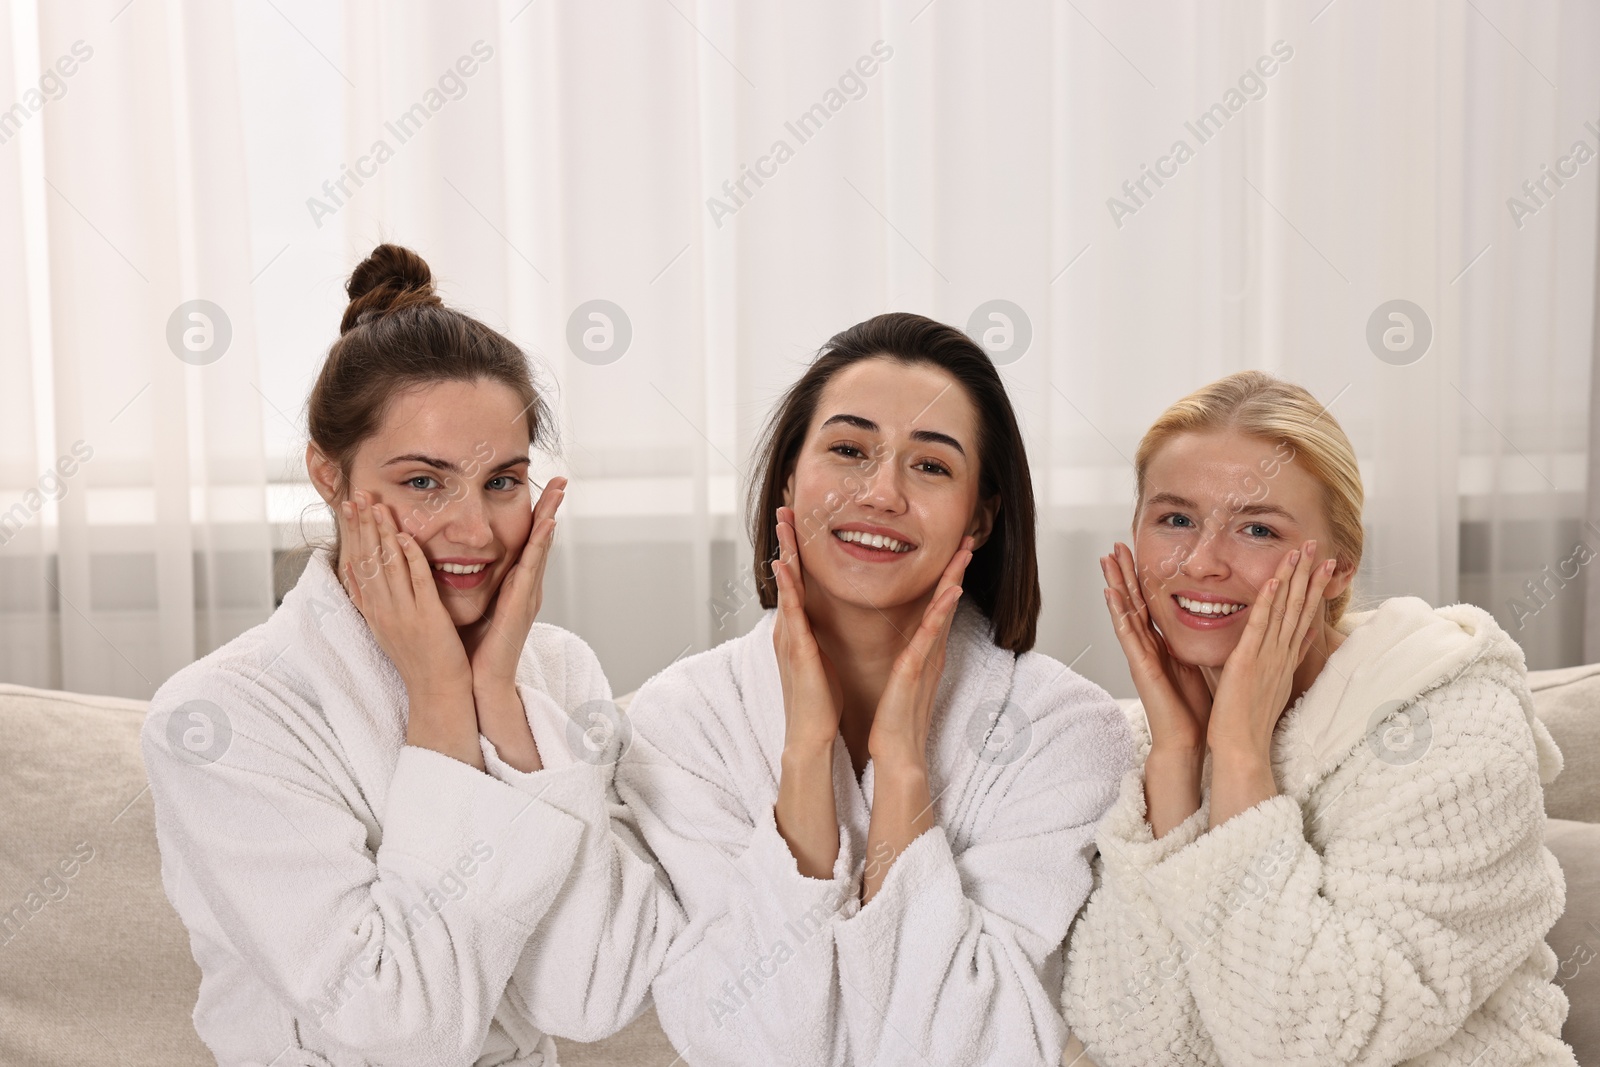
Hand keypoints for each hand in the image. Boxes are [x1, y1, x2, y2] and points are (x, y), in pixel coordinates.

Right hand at [340, 489, 470, 694]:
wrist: (437, 692)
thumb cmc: (419, 659)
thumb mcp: (388, 628)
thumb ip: (374, 599)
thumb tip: (356, 571)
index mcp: (374, 611)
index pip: (358, 564)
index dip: (353, 534)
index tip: (349, 507)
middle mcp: (383, 610)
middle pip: (367, 560)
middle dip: (361, 526)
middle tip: (357, 495)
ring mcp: (403, 613)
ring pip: (388, 566)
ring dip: (382, 533)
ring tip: (376, 505)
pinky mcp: (427, 617)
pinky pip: (416, 582)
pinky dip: (410, 558)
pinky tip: (405, 537)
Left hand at [459, 477, 566, 691]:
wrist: (478, 684)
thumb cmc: (470, 650)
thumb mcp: (468, 605)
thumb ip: (463, 583)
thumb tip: (446, 559)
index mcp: (513, 586)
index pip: (525, 542)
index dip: (534, 514)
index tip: (540, 487)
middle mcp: (525, 588)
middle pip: (540, 540)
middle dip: (550, 508)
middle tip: (561, 479)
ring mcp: (527, 596)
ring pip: (540, 548)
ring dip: (550, 518)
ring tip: (559, 492)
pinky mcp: (521, 605)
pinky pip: (532, 569)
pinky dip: (540, 546)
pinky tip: (546, 525)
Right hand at [771, 506, 843, 750]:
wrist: (811, 735)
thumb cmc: (821, 702)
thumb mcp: (821, 660)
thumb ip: (819, 638)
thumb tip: (824, 624)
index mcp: (797, 631)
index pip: (796, 583)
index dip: (796, 553)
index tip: (797, 525)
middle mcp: (789, 629)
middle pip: (786, 576)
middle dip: (786, 542)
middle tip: (784, 509)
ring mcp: (789, 638)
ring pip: (786, 586)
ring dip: (785, 553)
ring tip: (783, 525)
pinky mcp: (797, 650)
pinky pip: (791, 612)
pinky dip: (786, 587)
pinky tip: (783, 566)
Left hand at [866, 536, 972, 769]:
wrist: (897, 750)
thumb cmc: (896, 718)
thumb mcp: (903, 679)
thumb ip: (910, 659)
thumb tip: (911, 645)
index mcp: (925, 652)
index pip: (938, 607)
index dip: (947, 578)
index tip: (953, 552)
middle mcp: (931, 652)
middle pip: (947, 603)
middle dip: (957, 571)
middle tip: (966, 540)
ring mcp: (926, 659)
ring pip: (943, 613)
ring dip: (954, 581)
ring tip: (963, 554)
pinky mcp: (915, 669)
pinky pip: (929, 637)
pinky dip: (941, 614)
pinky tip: (950, 594)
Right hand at [1101, 542, 1212, 750]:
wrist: (1188, 740)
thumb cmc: (1195, 709)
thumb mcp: (1200, 665)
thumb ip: (1198, 643)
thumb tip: (1215, 623)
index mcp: (1163, 645)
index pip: (1149, 604)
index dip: (1142, 579)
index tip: (1138, 553)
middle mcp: (1148, 647)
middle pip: (1132, 602)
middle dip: (1124, 573)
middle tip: (1116, 545)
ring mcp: (1140, 655)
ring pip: (1125, 612)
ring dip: (1114, 585)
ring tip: (1106, 560)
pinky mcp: (1140, 666)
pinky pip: (1127, 635)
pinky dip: (1117, 613)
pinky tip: (1110, 594)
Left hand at [1206, 539, 1336, 760]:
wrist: (1242, 748)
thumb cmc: (1248, 722)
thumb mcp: (1270, 686)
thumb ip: (1281, 662)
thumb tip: (1297, 641)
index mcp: (1284, 659)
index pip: (1303, 617)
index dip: (1313, 590)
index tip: (1323, 567)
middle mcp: (1281, 654)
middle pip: (1299, 607)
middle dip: (1309, 575)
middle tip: (1319, 547)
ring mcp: (1267, 656)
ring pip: (1284, 610)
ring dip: (1293, 579)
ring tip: (1302, 551)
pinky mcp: (1248, 660)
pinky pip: (1260, 626)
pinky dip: (1268, 602)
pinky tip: (1274, 581)